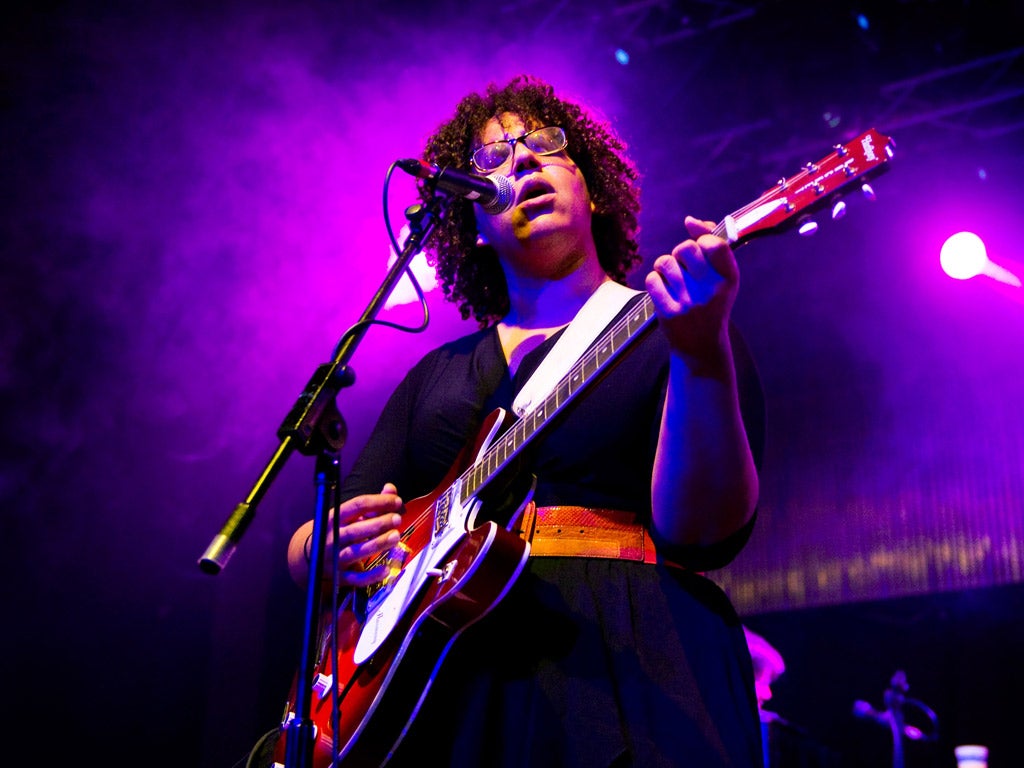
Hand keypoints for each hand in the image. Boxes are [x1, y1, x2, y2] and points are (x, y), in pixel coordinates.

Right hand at [288, 483, 404, 588]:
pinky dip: (371, 575)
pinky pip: (355, 578)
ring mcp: (335, 557)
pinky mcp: (339, 576)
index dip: (378, 502)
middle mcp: (333, 537)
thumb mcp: (349, 515)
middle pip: (356, 529)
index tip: (396, 501)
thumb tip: (390, 489)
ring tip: (396, 536)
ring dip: (378, 544)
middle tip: (397, 519)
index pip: (357, 505)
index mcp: (335, 517)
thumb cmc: (338, 532)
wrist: (310, 557)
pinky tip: (386, 569)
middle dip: (379, 523)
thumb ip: (372, 504)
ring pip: (356, 552)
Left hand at [644, 215, 738, 364]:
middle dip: (679, 254)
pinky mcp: (669, 312)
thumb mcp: (721, 277)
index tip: (700, 251)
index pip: (713, 243)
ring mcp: (690, 302)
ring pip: (664, 262)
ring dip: (664, 267)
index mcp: (729, 278)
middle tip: (683, 268)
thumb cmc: (711, 304)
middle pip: (684, 248)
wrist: (701, 346)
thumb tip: (690, 220)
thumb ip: (712, 245)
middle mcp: (711, 290)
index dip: (701, 240)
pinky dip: (654, 282)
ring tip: (671, 280)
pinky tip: (663, 292)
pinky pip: (652, 279)